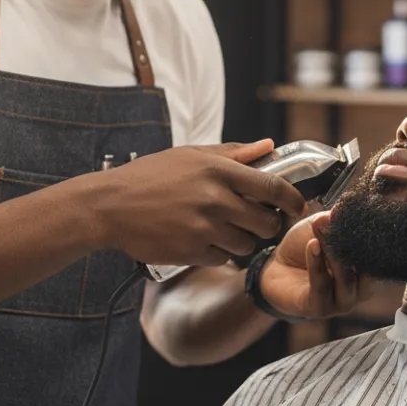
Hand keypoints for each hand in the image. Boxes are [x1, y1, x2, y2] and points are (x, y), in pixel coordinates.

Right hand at [88, 140, 305, 267]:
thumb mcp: (190, 155)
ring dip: (243, 240)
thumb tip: (268, 146)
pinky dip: (219, 253)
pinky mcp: (192, 252)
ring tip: (224, 229)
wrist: (109, 206)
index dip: (292, 199)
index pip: (273, 187)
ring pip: (247, 244)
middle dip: (269, 224)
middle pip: (267, 222)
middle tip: (258, 220)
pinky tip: (203, 240)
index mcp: (218, 170)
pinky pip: (223, 259)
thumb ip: (233, 153)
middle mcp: (215, 199)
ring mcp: (204, 228)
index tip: (297, 205)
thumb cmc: (150, 176)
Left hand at [258, 211, 373, 319]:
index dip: (374, 237)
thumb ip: (340, 219)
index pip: (381, 257)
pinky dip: (317, 264)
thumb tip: (351, 204)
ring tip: (320, 230)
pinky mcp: (318, 309)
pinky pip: (321, 287)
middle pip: (367, 270)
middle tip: (337, 220)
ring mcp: (341, 303)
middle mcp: (360, 290)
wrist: (277, 266)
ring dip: (333, 253)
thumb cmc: (306, 247)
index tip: (363, 216)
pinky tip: (312, 245)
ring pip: (346, 280)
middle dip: (352, 243)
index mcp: (368, 272)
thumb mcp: (325, 227)